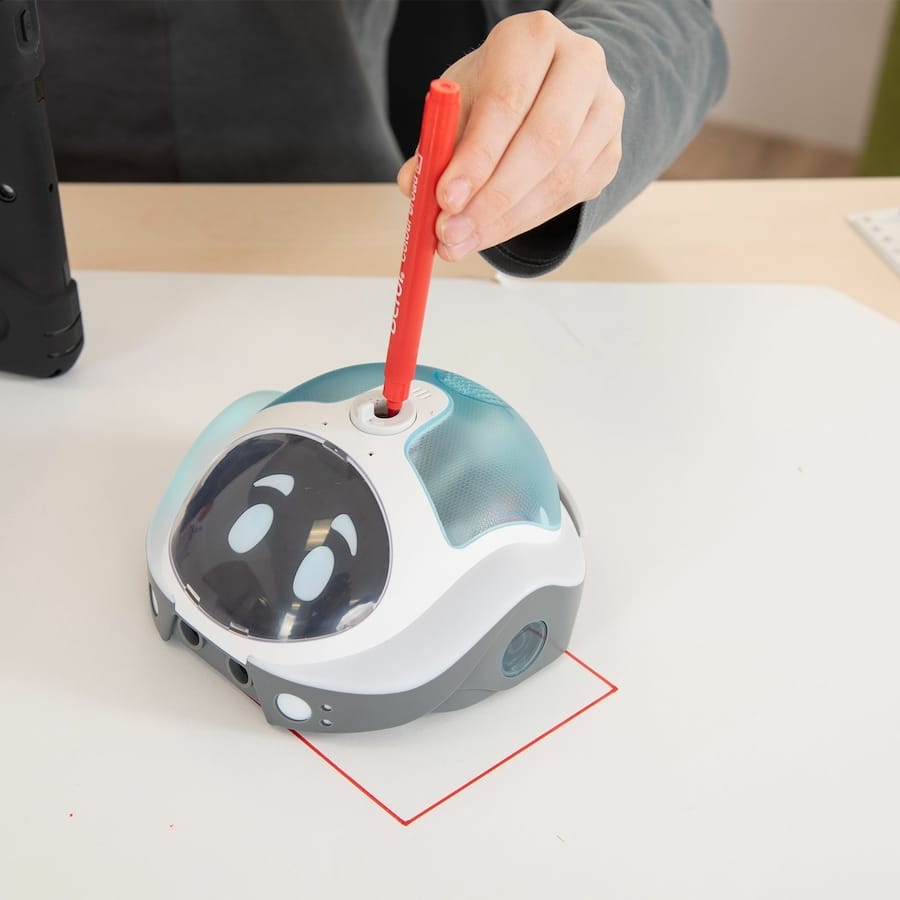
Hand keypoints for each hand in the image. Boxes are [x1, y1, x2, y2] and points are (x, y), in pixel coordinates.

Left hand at [397, 10, 624, 261]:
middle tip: (452, 233)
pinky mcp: (611, 152)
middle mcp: (582, 66)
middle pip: (544, 142)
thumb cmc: (497, 91)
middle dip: (492, 198)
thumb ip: (437, 142)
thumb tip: (413, 185)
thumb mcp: (460, 103)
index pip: (507, 102)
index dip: (476, 157)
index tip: (444, 199)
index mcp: (534, 38)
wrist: (547, 88)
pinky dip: (524, 222)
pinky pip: (568, 198)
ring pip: (559, 178)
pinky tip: (491, 231)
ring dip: (505, 220)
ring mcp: (605, 111)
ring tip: (461, 241)